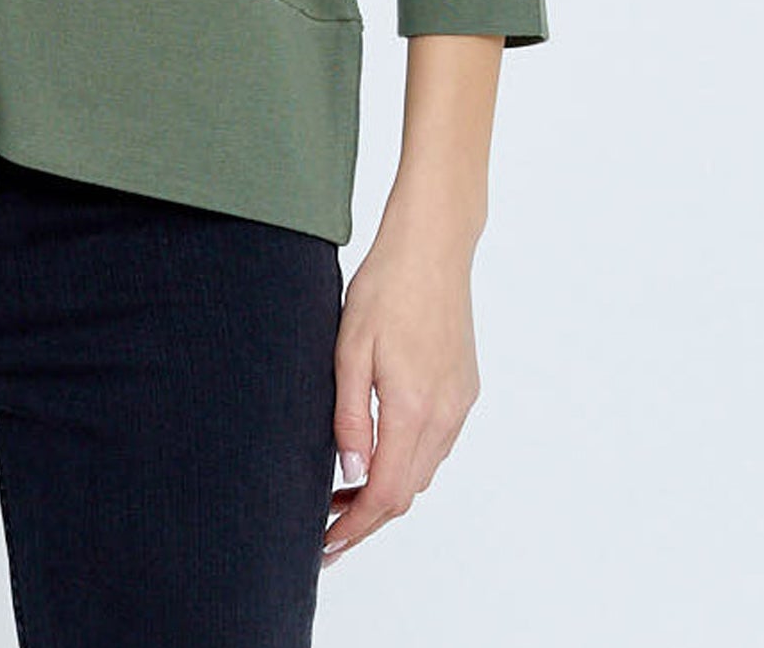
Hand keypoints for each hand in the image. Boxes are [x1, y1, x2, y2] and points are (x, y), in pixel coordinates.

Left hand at [322, 221, 480, 565]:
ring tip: (344, 489)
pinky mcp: (464, 388)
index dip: (355, 526)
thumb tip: (351, 473)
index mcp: (413, 408)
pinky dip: (407, 460)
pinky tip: (379, 448)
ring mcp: (459, 403)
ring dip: (387, 488)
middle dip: (368, 516)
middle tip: (327, 524)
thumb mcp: (349, 349)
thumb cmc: (386, 287)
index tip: (327, 543)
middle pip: (407, 490)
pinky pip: (437, 443)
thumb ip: (351, 416)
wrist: (432, 247)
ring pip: (424, 470)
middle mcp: (444, 414)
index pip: (386, 493)